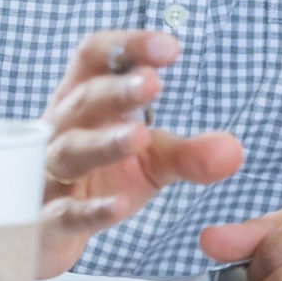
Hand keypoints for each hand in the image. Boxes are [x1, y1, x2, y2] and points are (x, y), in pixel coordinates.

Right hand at [36, 30, 244, 277]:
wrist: (50, 232)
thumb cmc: (99, 178)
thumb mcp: (149, 161)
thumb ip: (189, 153)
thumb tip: (233, 149)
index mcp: (83, 100)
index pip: (95, 58)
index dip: (127, 47)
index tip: (168, 48)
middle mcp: (62, 129)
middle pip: (83, 100)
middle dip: (116, 91)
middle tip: (152, 84)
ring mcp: (51, 173)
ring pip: (72, 151)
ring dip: (103, 142)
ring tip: (138, 136)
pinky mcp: (48, 218)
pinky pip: (66, 211)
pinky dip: (91, 209)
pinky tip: (117, 205)